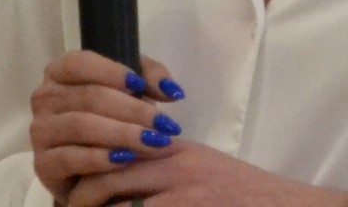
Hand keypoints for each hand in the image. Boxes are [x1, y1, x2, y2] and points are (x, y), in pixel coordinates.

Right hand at [30, 50, 184, 204]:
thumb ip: (151, 78)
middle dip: (132, 110)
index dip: (112, 72)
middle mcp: (45, 97)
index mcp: (61, 71)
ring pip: (82, 126)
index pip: (81, 63)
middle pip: (89, 97)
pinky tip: (127, 159)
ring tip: (154, 142)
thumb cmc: (111, 113)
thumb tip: (172, 90)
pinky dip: (101, 158)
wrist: (91, 163)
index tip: (141, 85)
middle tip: (164, 124)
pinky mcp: (42, 164)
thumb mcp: (133, 86)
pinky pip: (71, 158)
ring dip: (123, 134)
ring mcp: (40, 131)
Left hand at [67, 142, 347, 206]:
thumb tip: (117, 174)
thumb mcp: (197, 167)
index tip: (70, 187)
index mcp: (171, 148)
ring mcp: (179, 192)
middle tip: (69, 206)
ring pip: (114, 200)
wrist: (278, 204)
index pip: (114, 147)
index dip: (85, 168)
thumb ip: (161, 166)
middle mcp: (172, 163)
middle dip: (79, 199)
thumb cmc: (236, 193)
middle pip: (105, 174)